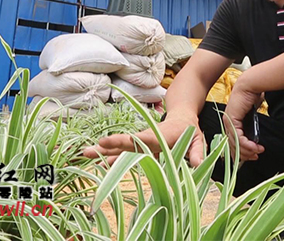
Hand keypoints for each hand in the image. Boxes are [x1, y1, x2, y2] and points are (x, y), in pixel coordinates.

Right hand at [83, 113, 205, 166]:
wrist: (181, 118)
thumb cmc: (189, 131)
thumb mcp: (198, 140)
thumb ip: (197, 151)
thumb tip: (197, 165)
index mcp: (160, 136)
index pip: (143, 139)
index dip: (130, 141)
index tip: (115, 141)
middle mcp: (146, 138)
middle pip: (125, 143)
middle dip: (108, 146)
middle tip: (88, 150)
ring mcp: (141, 142)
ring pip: (120, 147)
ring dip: (104, 152)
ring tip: (85, 155)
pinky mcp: (139, 146)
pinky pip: (123, 152)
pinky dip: (110, 157)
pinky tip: (98, 163)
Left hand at [224, 76, 264, 161]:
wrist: (250, 85)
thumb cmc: (252, 97)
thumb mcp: (251, 115)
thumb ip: (251, 126)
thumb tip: (256, 137)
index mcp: (231, 122)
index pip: (233, 142)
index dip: (242, 151)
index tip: (252, 155)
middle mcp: (228, 123)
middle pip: (233, 145)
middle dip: (245, 154)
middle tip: (255, 156)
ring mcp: (228, 122)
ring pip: (236, 144)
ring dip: (248, 150)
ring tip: (258, 151)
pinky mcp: (232, 120)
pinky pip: (238, 138)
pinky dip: (247, 145)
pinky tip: (254, 147)